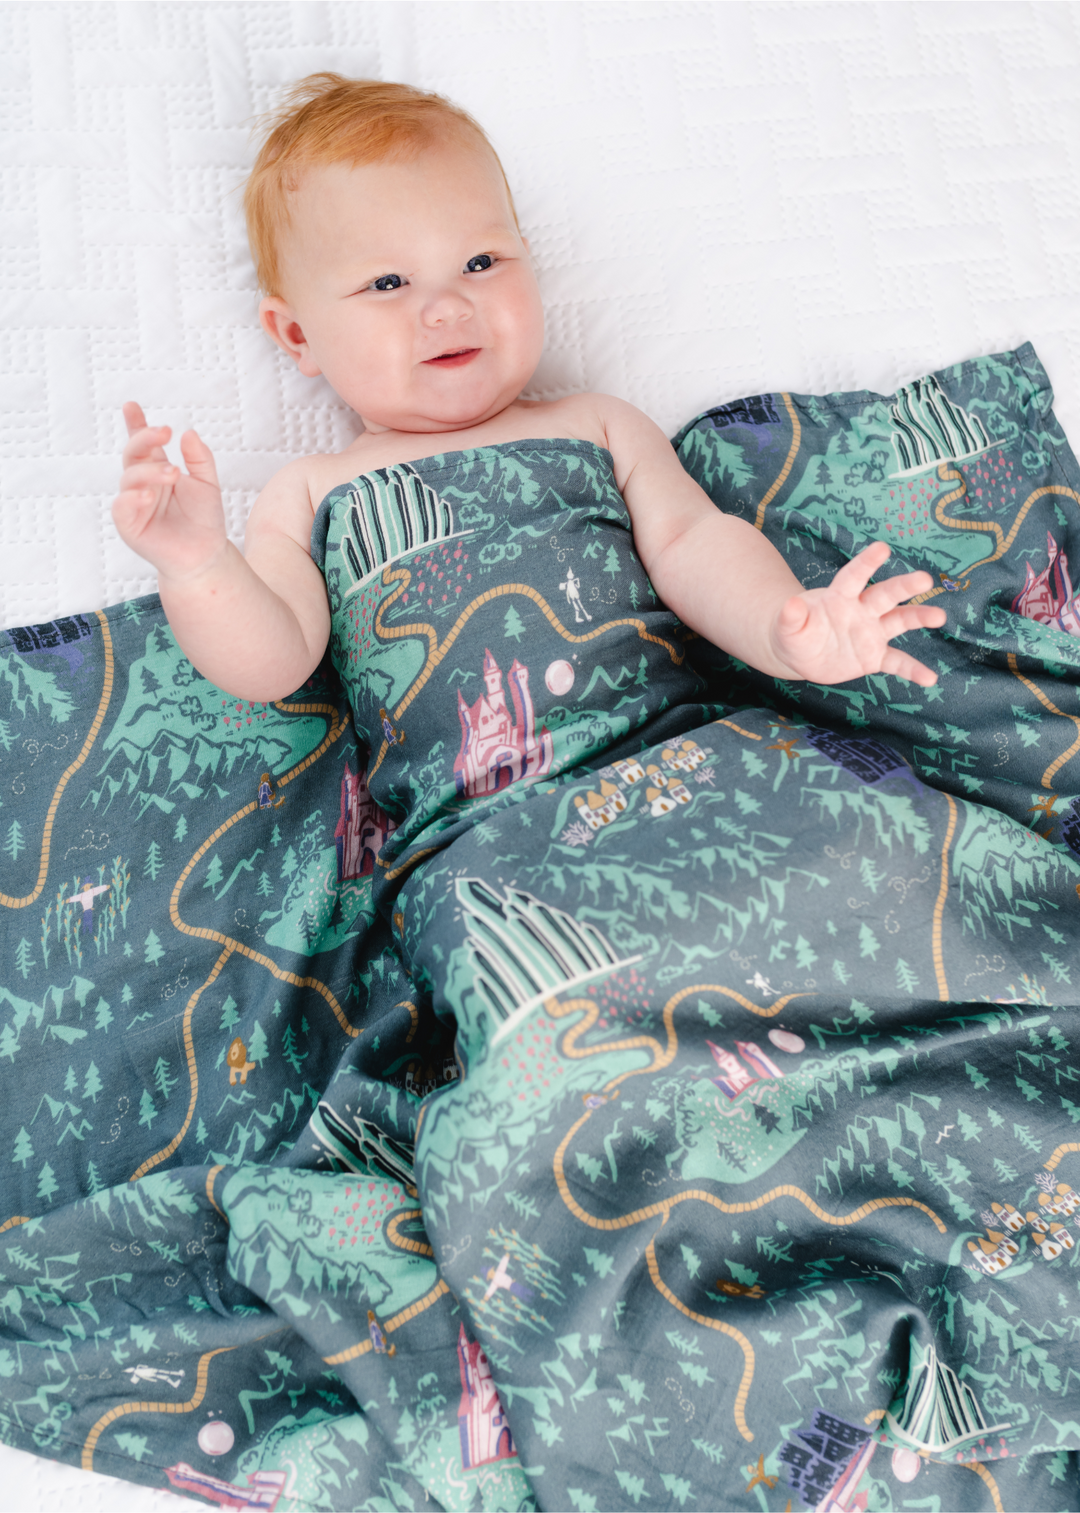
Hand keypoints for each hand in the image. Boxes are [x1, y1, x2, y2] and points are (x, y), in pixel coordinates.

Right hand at [112, 402, 225, 581]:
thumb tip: (188, 433)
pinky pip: (122, 507)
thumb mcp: (208, 483)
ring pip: (129, 478)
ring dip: (149, 472)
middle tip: (164, 432)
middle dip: (144, 438)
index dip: (136, 424)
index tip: (131, 406)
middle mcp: (142, 483)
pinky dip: (132, 498)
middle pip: (133, 454)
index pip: (144, 443)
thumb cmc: (204, 519)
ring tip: (172, 473)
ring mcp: (133, 503)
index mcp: (158, 469)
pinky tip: (148, 495)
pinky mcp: (129, 524)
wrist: (206, 554)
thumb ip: (199, 459)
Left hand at [770, 541, 946, 686]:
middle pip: (885, 594)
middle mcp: (861, 610)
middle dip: (904, 587)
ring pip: (899, 621)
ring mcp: (871, 632)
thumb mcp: (786, 627)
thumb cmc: (794, 632)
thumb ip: (790, 616)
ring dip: (919, 617)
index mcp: (840, 597)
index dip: (867, 563)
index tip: (883, 548)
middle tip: (924, 579)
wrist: (801, 653)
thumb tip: (790, 605)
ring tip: (939, 616)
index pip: (854, 577)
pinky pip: (897, 662)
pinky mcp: (875, 656)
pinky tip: (930, 678)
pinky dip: (912, 670)